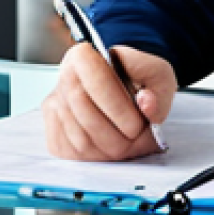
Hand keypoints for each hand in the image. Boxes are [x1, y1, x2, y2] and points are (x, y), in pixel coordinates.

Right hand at [42, 42, 177, 160]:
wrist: (121, 91)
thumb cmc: (137, 80)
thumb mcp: (156, 73)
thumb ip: (159, 85)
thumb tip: (147, 104)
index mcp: (83, 56)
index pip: (95, 80)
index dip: (117, 107)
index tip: (136, 123)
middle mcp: (64, 79)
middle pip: (85, 114)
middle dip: (117, 134)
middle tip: (138, 136)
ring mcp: (56, 107)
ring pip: (80, 140)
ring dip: (111, 149)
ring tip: (130, 143)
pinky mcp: (54, 133)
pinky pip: (74, 155)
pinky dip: (99, 158)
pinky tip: (114, 146)